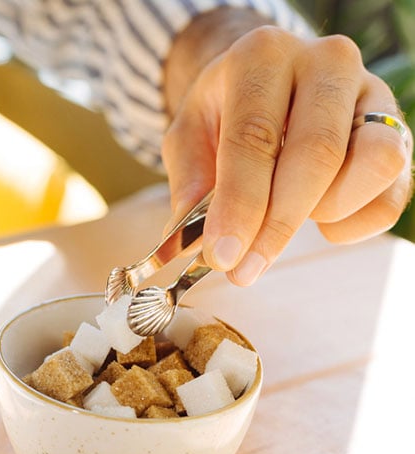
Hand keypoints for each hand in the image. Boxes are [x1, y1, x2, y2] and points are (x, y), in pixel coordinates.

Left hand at [163, 8, 412, 285]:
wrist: (267, 82)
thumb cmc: (225, 112)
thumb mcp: (189, 134)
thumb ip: (188, 183)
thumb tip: (187, 241)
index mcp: (263, 56)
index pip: (255, 136)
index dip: (240, 203)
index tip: (222, 254)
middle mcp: (327, 62)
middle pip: (317, 153)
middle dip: (278, 224)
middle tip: (244, 268)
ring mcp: (372, 94)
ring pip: (375, 164)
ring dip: (326, 211)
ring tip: (285, 217)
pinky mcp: (400, 130)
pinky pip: (392, 195)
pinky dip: (354, 224)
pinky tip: (318, 220)